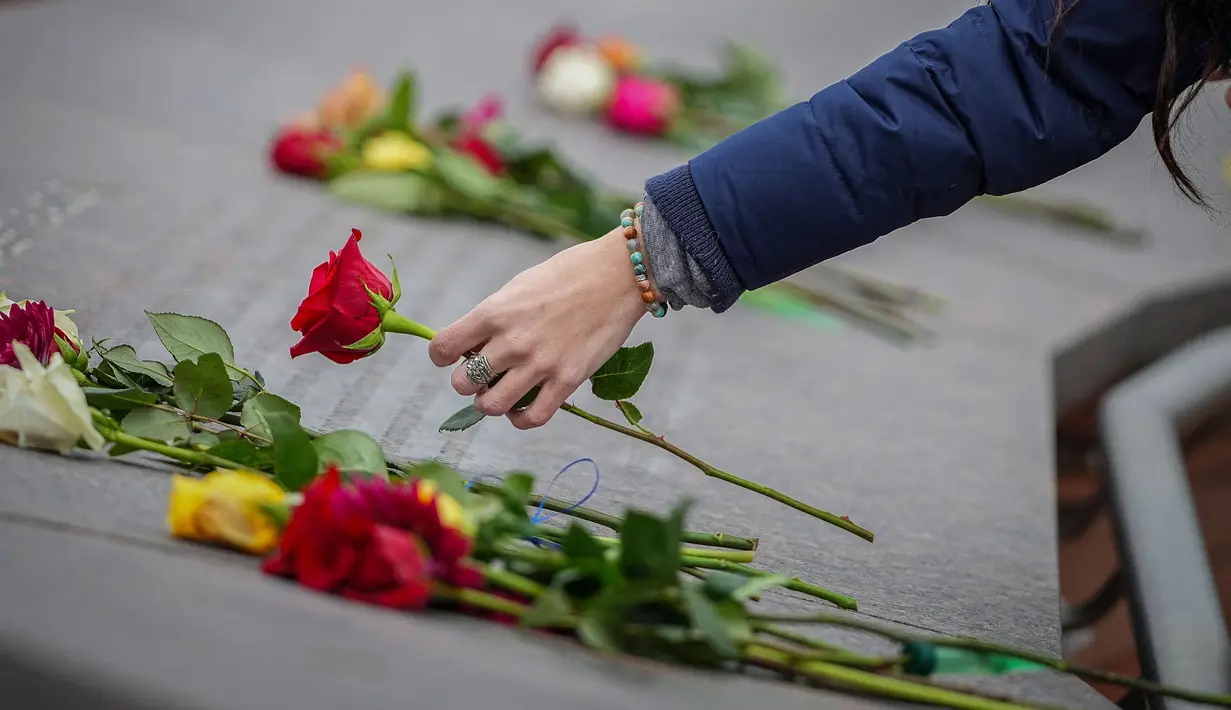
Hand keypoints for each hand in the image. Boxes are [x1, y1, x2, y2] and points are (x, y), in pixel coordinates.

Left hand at [428, 225, 649, 428]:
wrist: (619, 275)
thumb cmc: (569, 273)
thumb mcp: (520, 286)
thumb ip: (496, 316)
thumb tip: (476, 343)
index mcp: (494, 312)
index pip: (443, 347)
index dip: (442, 356)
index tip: (452, 356)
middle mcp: (512, 341)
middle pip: (462, 383)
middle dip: (467, 382)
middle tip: (483, 375)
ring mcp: (539, 364)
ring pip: (491, 406)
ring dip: (489, 404)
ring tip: (499, 395)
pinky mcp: (567, 380)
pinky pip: (532, 418)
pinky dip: (520, 420)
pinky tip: (521, 411)